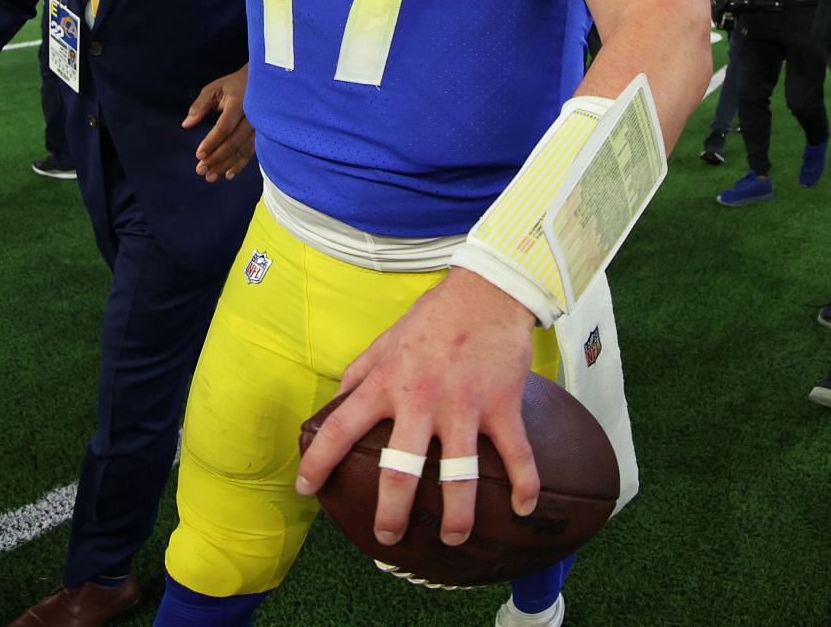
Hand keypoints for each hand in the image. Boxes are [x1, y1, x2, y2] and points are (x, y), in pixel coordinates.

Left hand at [183, 64, 254, 180]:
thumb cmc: (234, 85)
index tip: (198, 155)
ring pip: (242, 151)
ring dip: (226, 165)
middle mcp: (252, 118)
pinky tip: (228, 174)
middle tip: (200, 170)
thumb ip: (200, 105)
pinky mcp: (263, 135)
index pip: (224, 128)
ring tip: (210, 177)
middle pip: (233, 143)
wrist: (264, 82)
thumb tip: (186, 124)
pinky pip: (251, 152)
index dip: (211, 142)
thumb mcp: (215, 88)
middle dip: (216, 159)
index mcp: (239, 104)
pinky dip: (240, 165)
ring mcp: (259, 128)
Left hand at [296, 268, 537, 546]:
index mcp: (386, 383)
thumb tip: (335, 403)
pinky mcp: (502, 406)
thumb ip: (359, 372)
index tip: (306, 489)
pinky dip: (524, 485)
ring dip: (456, 515)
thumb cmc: (433, 318)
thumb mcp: (386, 340)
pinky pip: (516, 455)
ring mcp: (464, 406)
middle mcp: (421, 400)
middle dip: (392, 513)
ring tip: (452, 537)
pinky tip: (523, 509)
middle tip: (388, 538)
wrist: (487, 291)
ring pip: (458, 475)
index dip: (318, 462)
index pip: (340, 428)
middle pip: (400, 471)